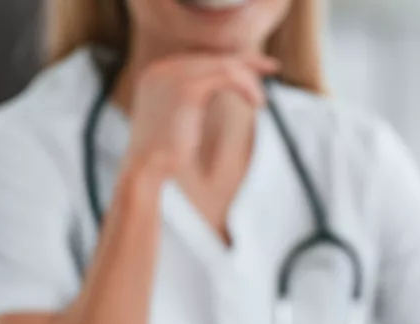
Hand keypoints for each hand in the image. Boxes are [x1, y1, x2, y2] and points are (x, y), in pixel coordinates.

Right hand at [123, 53, 278, 179]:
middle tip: (273, 68)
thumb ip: (192, 100)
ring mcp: (173, 75)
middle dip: (247, 62)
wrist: (146, 170)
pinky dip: (246, 86)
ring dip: (249, 81)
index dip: (231, 60)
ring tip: (260, 102)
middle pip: (214, 57)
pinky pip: (227, 76)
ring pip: (224, 65)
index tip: (256, 67)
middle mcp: (163, 69)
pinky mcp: (187, 88)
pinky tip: (256, 102)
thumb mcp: (176, 120)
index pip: (202, 58)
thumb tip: (223, 89)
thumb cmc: (163, 156)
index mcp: (158, 74)